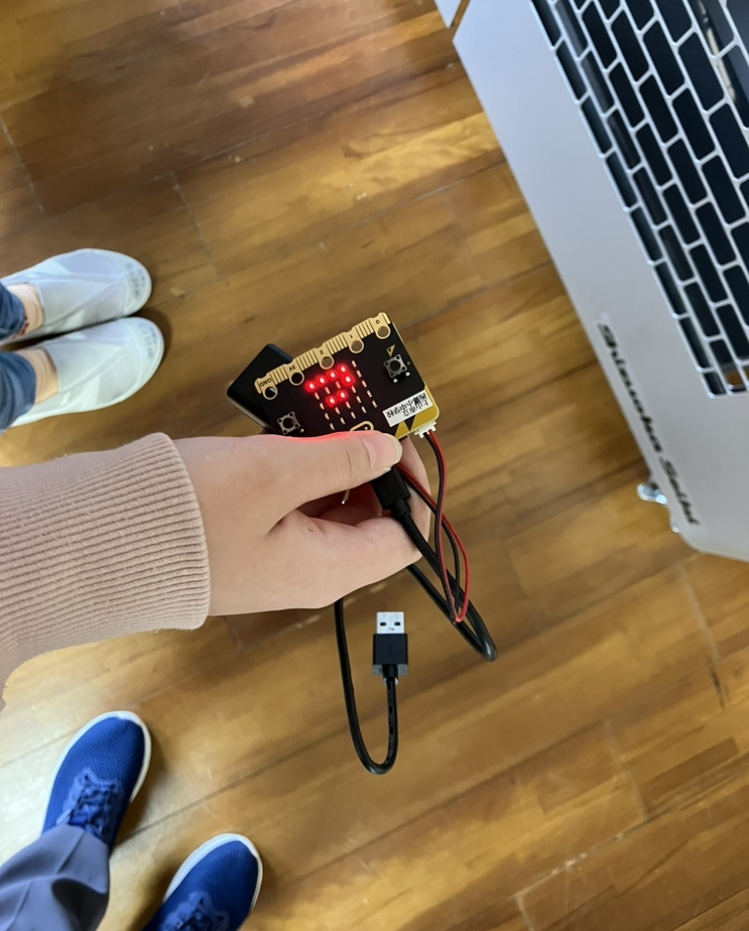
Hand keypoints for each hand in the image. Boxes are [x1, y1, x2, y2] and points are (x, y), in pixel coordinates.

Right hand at [175, 432, 430, 615]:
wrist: (95, 545)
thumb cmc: (188, 516)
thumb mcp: (274, 474)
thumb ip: (339, 459)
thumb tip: (388, 449)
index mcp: (328, 569)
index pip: (405, 537)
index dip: (412, 486)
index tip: (395, 439)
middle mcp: (309, 570)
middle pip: (370, 519)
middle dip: (371, 466)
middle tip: (355, 418)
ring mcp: (275, 556)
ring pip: (328, 507)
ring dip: (331, 462)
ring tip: (319, 419)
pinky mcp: (245, 540)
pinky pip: (291, 504)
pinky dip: (296, 469)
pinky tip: (284, 434)